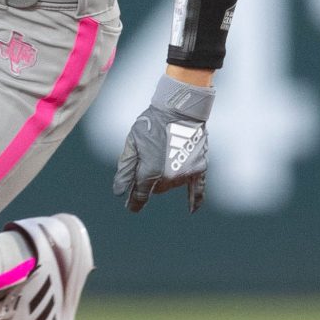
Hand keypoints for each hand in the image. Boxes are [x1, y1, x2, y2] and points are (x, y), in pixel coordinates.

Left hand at [112, 79, 212, 211]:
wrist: (179, 109)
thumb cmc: (152, 123)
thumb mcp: (132, 143)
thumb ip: (125, 170)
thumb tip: (119, 192)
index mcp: (150, 173)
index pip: (140, 196)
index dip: (133, 202)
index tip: (130, 206)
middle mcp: (168, 178)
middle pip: (156, 190)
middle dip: (149, 184)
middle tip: (146, 166)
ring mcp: (185, 174)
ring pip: (172, 186)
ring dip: (165, 180)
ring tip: (163, 157)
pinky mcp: (199, 167)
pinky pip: (198, 189)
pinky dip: (195, 199)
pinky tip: (192, 210)